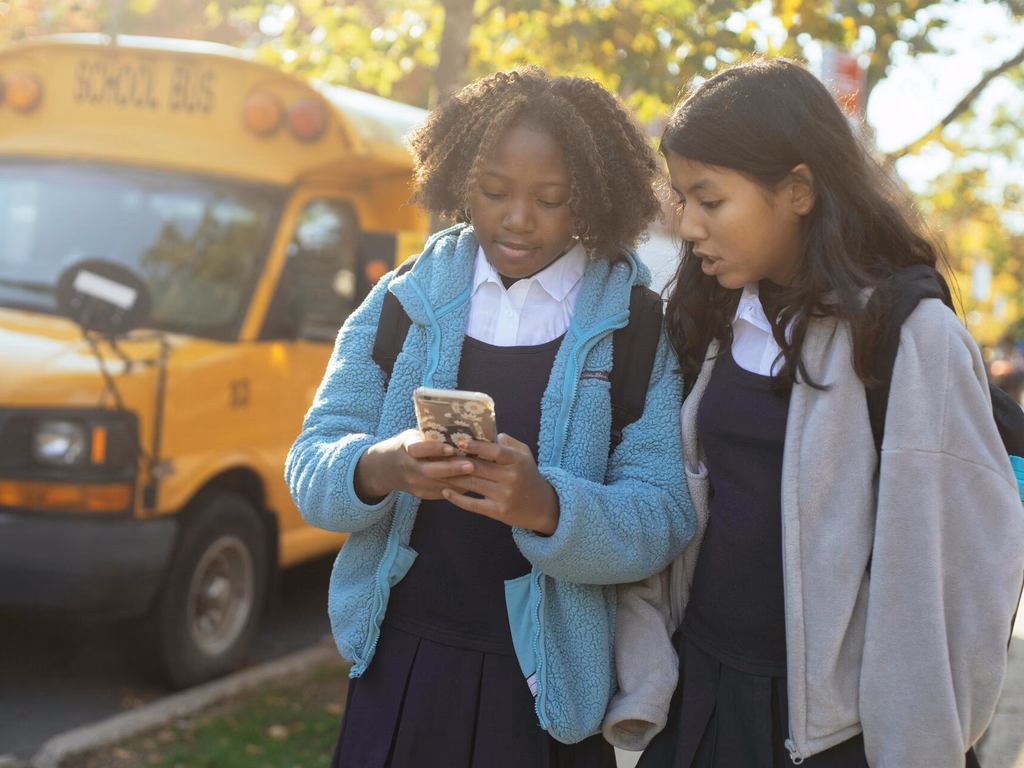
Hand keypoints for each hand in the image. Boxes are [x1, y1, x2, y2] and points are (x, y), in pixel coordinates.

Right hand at [354, 428, 474, 501]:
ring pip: (438, 484)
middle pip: (430, 471)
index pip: (418, 449)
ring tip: (477, 475)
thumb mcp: (413, 436)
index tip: (451, 448)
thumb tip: (459, 429)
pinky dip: (457, 488)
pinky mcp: (420, 494)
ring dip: (459, 480)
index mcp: (405, 448)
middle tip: (471, 465)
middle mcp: (408, 468)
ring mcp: (413, 484)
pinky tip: (471, 483)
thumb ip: (430, 435)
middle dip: (452, 469)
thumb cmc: (407, 445)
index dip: (435, 449)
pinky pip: (441, 492)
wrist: (386, 468)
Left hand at [441, 434, 560, 533]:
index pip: (496, 451)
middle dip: (457, 461)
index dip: (478, 447)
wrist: (542, 507)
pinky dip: (457, 499)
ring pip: (473, 484)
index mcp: (517, 461)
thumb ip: (509, 443)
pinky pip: (473, 504)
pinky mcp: (498, 511)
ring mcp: (504, 496)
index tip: (460, 442)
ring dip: (453, 477)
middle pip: (479, 467)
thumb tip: (492, 433)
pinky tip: (445, 492)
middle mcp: (511, 478)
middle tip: (439, 454)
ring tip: (437, 470)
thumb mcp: (525, 455)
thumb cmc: (529, 476)